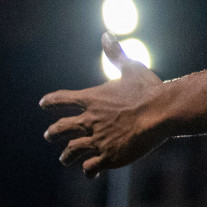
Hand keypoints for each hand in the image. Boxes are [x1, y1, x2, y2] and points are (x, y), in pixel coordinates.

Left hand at [40, 32, 167, 177]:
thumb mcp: (131, 68)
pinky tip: (90, 172)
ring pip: (71, 152)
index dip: (51, 101)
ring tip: (66, 159)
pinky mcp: (109, 157)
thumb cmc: (149, 89)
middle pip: (60, 130)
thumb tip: (106, 34)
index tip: (44, 103)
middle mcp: (89, 121)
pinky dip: (88, 170)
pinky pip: (90, 167)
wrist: (162, 112)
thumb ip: (116, 54)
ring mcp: (98, 140)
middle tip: (50, 135)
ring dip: (67, 156)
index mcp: (92, 99)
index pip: (62, 99)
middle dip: (53, 133)